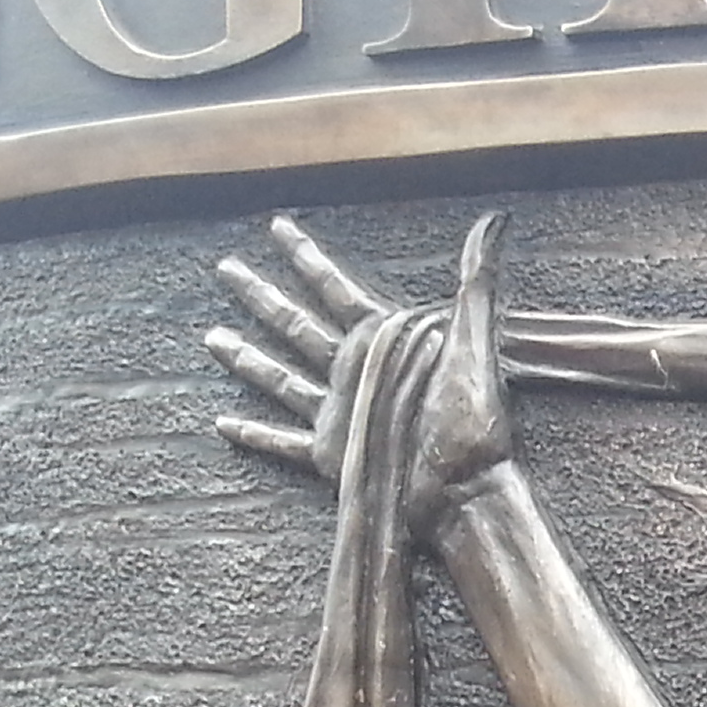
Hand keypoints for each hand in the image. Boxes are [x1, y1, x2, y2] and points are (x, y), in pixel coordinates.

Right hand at [206, 212, 517, 531]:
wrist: (466, 486)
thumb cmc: (473, 416)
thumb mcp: (472, 339)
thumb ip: (478, 279)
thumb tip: (495, 220)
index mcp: (380, 340)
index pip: (334, 286)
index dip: (305, 256)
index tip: (278, 226)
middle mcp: (352, 371)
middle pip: (293, 323)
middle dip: (260, 295)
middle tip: (226, 267)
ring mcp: (338, 411)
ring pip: (279, 376)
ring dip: (247, 357)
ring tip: (212, 336)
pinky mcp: (331, 453)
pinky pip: (282, 441)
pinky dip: (254, 434)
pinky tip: (224, 423)